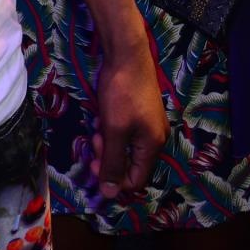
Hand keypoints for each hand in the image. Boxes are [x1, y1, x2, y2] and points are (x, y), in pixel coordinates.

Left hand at [89, 29, 167, 198]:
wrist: (127, 55)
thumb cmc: (121, 94)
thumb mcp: (114, 132)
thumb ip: (113, 163)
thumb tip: (110, 194)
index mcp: (153, 145)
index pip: (135, 180)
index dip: (113, 178)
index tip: (94, 162)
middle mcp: (156, 137)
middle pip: (130, 163)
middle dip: (108, 155)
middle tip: (93, 140)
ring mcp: (150, 123)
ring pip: (125, 146)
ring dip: (107, 141)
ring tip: (97, 125)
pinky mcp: (142, 112)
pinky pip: (126, 132)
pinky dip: (112, 129)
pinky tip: (103, 115)